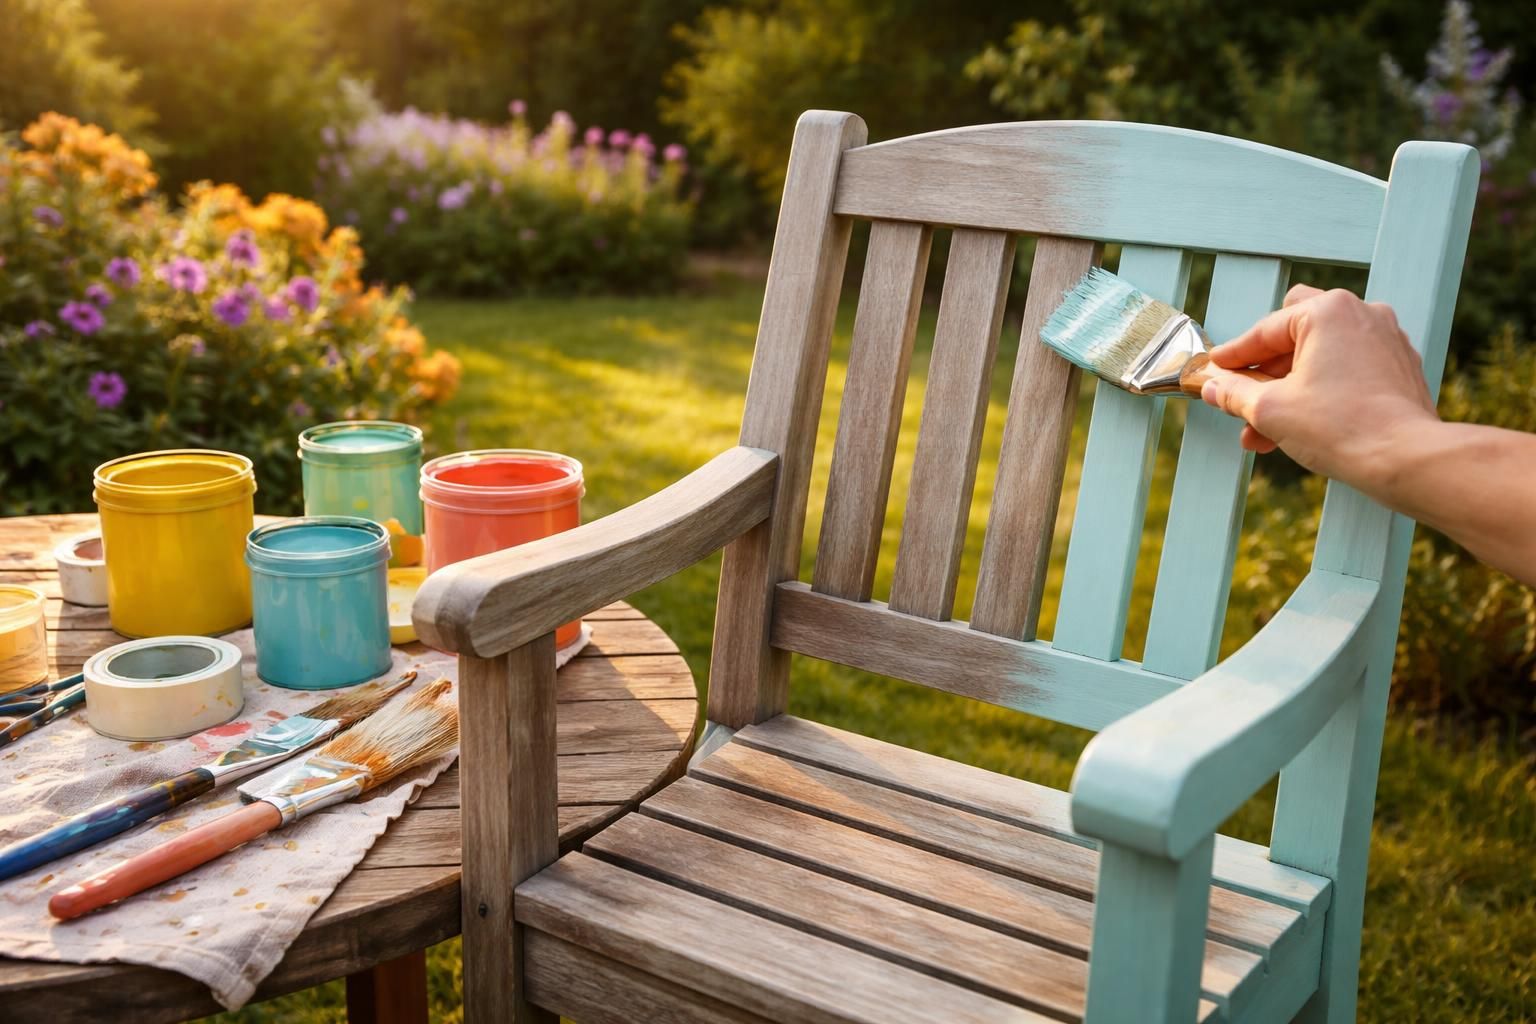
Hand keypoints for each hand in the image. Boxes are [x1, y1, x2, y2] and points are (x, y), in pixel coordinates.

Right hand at [1198, 285, 1438, 486]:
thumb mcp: (1269, 410)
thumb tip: (1214, 387)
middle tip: (1247, 395)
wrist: (1404, 459)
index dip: (1234, 356)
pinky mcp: (1400, 366)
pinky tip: (1304, 424)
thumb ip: (1235, 393)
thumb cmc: (1341, 427)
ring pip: (1322, 355)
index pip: (1265, 331)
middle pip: (1295, 334)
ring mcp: (1386, 339)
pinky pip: (1349, 369)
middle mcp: (1361, 314)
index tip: (1215, 370)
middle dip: (1267, 369)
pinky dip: (1323, 390)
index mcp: (1328, 312)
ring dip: (1291, 388)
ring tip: (1267, 430)